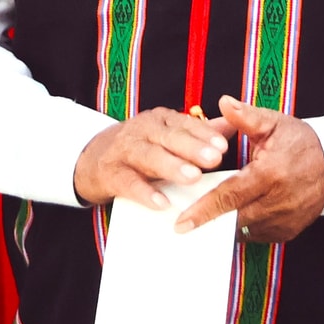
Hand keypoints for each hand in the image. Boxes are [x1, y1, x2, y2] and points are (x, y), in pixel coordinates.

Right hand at [73, 107, 230, 210]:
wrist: (91, 159)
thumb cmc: (140, 148)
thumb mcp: (166, 135)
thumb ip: (197, 132)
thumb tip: (232, 126)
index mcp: (159, 120)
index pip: (184, 124)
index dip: (203, 134)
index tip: (224, 146)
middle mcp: (141, 131)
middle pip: (168, 137)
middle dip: (192, 148)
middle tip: (215, 159)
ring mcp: (124, 151)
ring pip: (149, 156)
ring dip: (171, 166)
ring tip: (193, 178)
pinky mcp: (111, 173)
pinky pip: (129, 183)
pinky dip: (145, 193)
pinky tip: (162, 203)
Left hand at [175, 96, 323, 238]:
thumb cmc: (301, 142)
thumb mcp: (274, 123)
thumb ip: (246, 116)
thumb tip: (223, 102)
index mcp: (271, 174)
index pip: (231, 195)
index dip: (205, 210)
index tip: (182, 222)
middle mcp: (278, 202)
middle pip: (234, 218)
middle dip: (208, 222)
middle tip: (182, 221)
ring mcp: (285, 220)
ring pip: (244, 230)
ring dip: (223, 226)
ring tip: (203, 219)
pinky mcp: (288, 231)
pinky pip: (256, 235)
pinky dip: (241, 228)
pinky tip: (229, 218)